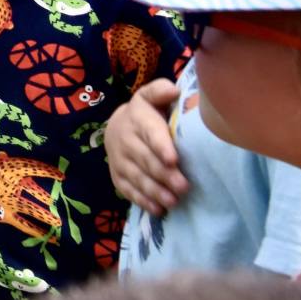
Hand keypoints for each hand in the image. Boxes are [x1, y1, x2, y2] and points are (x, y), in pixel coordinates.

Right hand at [105, 79, 187, 215]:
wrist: (117, 127)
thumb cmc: (145, 114)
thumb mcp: (150, 97)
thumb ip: (160, 91)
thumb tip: (175, 90)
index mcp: (138, 119)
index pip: (149, 133)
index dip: (160, 146)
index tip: (173, 159)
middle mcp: (125, 140)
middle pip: (145, 159)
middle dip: (164, 175)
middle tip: (184, 186)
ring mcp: (119, 160)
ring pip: (137, 177)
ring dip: (155, 191)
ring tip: (173, 201)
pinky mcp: (117, 176)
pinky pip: (128, 190)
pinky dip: (143, 201)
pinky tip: (159, 209)